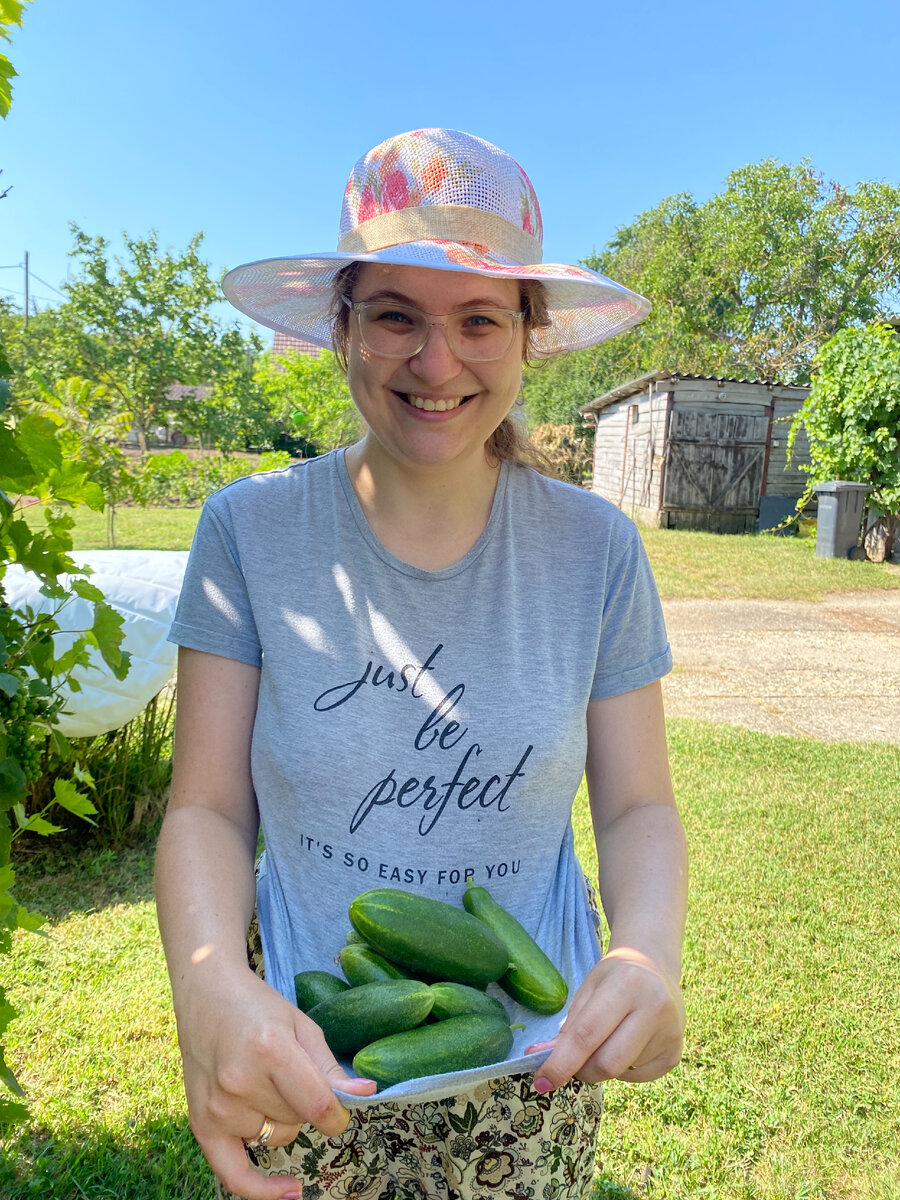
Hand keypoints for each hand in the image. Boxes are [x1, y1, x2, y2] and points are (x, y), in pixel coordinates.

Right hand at [176, 965, 376, 1199]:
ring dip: (281, 1121)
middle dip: (303, 1103)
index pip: (317, 1105)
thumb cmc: (259, 1006)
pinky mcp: (201, 1123)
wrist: (206, 995)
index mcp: (271, 1050)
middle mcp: (241, 1082)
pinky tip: (289, 1191)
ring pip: (276, 1138)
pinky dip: (261, 1189)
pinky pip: (234, 1175)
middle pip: (297, 1120)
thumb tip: (366, 1094)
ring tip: (264, 1081)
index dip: (337, 1114)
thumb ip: (330, 1067)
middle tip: (286, 1069)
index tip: (340, 1111)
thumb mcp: (301, 1026)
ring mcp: (219, 1106)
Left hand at [525, 948, 684, 1091]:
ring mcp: (670, 1034)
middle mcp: (655, 1008)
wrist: (655, 969)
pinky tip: (626, 1044)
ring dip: (602, 1066)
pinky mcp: (675, 1054)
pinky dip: (622, 1069)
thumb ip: (567, 1026)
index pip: (587, 1034)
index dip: (561, 1062)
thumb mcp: (588, 990)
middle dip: (581, 1071)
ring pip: (620, 1072)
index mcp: (627, 984)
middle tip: (571, 1063)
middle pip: (606, 1063)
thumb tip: (538, 1058)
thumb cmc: (615, 978)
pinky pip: (637, 1078)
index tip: (540, 1081)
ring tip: (607, 1037)